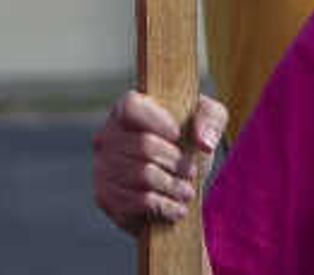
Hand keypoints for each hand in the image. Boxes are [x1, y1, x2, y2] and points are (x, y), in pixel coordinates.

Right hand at [91, 88, 223, 234]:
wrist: (176, 189)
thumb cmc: (188, 145)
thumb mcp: (208, 122)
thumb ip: (211, 118)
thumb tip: (203, 142)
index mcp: (125, 111)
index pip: (130, 106)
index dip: (158, 121)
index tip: (179, 136)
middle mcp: (107, 136)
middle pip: (144, 145)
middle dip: (176, 162)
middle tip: (190, 172)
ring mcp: (102, 168)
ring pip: (143, 175)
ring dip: (173, 187)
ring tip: (186, 191)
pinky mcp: (106, 198)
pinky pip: (139, 201)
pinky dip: (165, 206)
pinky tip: (177, 208)